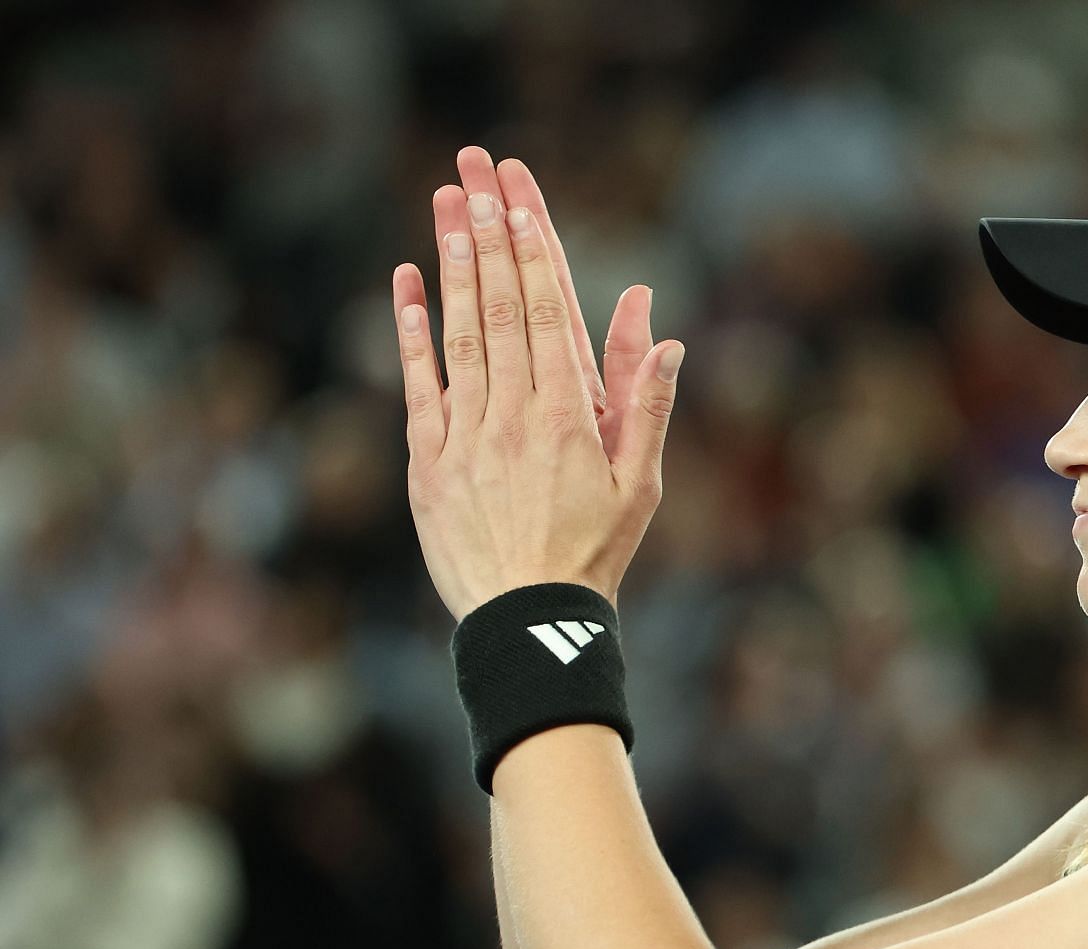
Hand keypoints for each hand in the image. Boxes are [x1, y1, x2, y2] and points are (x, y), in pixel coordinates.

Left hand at [391, 146, 684, 622]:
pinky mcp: (428, 462)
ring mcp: (466, 435)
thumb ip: (647, 403)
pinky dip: (411, 329)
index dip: (531, 246)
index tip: (518, 194)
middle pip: (501, 305)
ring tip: (447, 201)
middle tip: (477, 169)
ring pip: (460, 332)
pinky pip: (418, 383)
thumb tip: (662, 333)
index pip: (548, 311)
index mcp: (569, 416)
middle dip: (489, 230)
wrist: (529, 622)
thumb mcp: (641, 482)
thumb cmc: (594, 554)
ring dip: (454, 262)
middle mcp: (514, 414)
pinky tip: (408, 280)